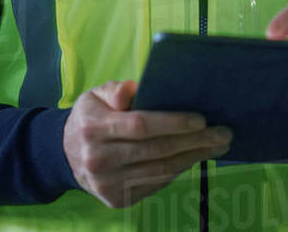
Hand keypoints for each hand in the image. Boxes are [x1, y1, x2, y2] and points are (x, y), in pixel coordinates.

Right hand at [62, 79, 231, 207]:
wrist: (65, 155)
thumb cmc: (90, 118)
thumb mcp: (94, 96)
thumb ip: (116, 90)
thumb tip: (132, 88)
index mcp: (93, 128)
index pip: (140, 126)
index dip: (173, 123)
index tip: (201, 119)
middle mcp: (98, 159)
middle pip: (156, 150)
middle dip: (195, 141)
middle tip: (222, 133)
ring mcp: (107, 184)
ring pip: (160, 171)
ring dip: (193, 158)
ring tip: (216, 146)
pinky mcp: (116, 199)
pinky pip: (155, 184)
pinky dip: (178, 171)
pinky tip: (194, 158)